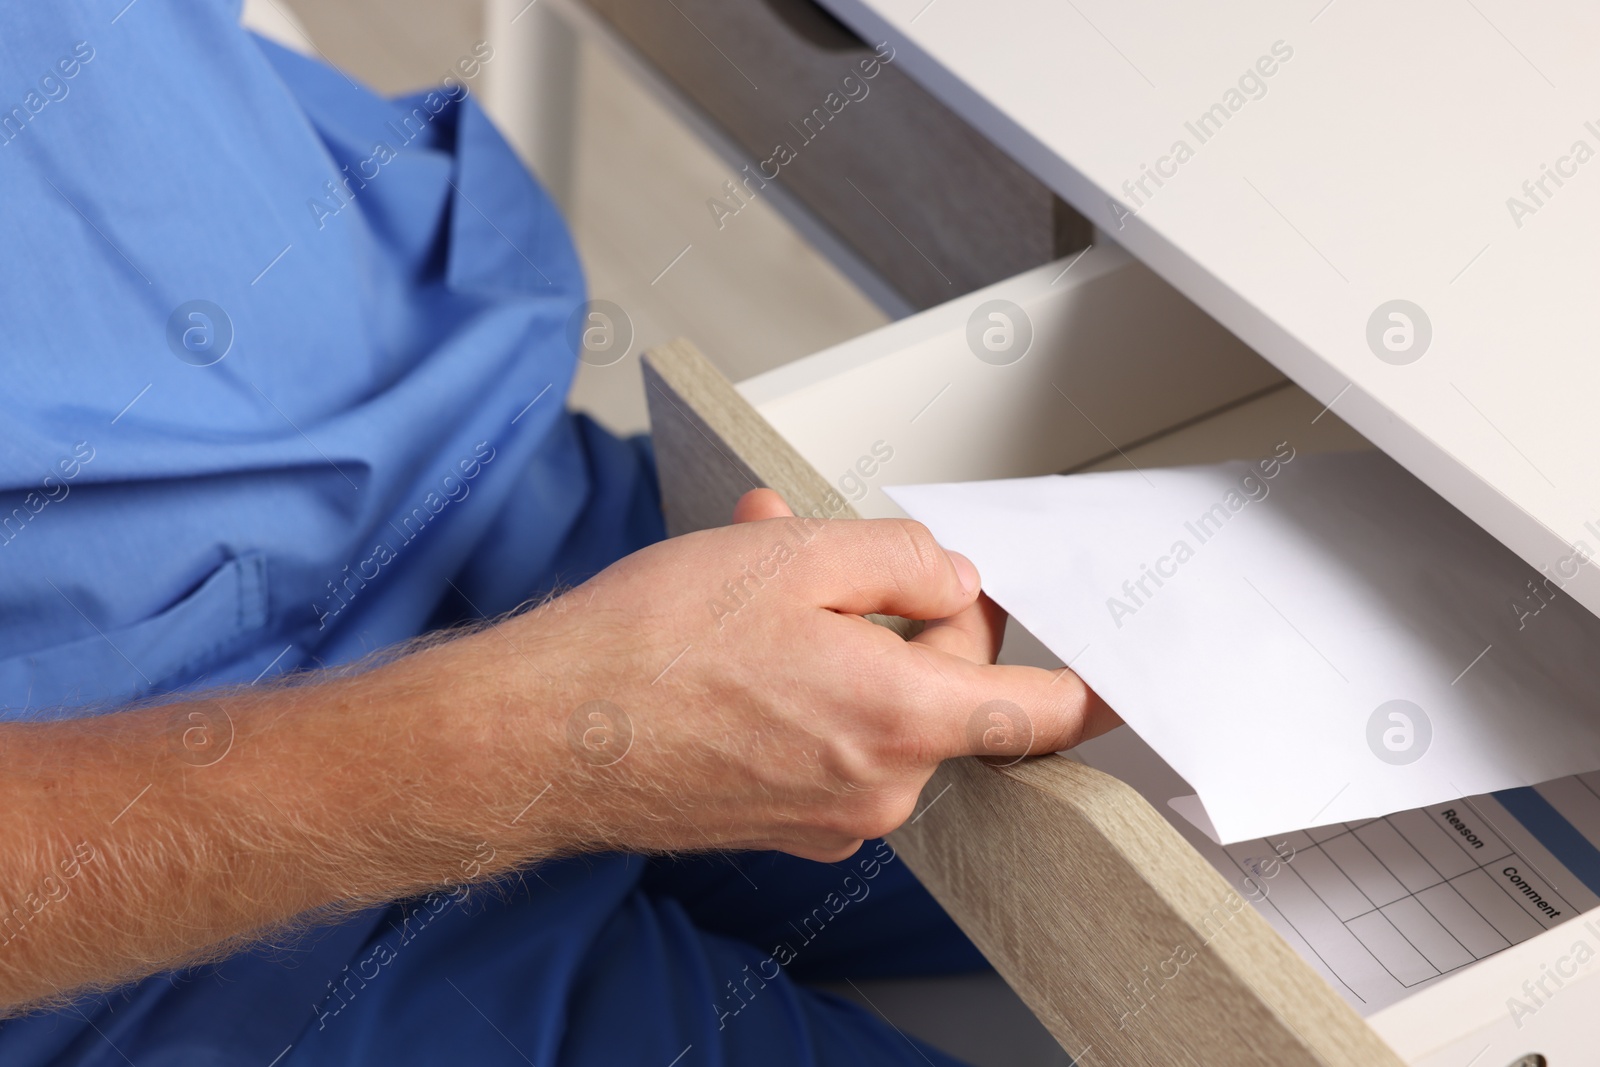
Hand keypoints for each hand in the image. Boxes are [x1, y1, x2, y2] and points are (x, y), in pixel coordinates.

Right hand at [455, 489, 1117, 861]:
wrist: (543, 733)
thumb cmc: (651, 648)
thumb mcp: (795, 556)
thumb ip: (903, 561)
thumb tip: (948, 579)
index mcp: (900, 721)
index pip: (1039, 714)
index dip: (1088, 690)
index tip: (1116, 683)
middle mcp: (877, 788)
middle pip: (946, 689)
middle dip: (901, 611)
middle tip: (825, 547)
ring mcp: (828, 815)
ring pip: (876, 705)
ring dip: (839, 636)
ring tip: (756, 579)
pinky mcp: (782, 821)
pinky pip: (828, 738)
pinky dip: (805, 683)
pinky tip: (738, 636)